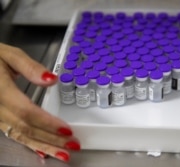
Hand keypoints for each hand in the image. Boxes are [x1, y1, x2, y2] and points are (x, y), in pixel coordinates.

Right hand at [0, 43, 80, 161]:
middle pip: (25, 128)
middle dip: (50, 139)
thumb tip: (52, 79)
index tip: (67, 130)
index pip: (26, 112)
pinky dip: (30, 144)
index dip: (47, 123)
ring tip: (63, 154)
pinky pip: (13, 135)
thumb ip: (30, 67)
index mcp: (0, 91)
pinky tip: (43, 151)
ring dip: (43, 146)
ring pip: (20, 136)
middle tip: (72, 146)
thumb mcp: (9, 55)